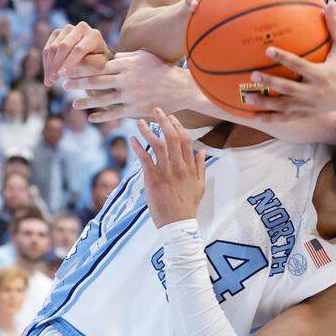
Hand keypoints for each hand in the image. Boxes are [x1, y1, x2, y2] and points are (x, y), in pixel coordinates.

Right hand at [42, 21, 109, 84]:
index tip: (62, 76)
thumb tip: (65, 71)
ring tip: (49, 81)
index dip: (69, 62)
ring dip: (49, 66)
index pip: (79, 49)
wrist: (94, 55)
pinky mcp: (57, 33)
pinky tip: (48, 75)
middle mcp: (81, 28)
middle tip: (52, 80)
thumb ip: (86, 67)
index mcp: (94, 36)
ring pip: (53, 47)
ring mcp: (68, 29)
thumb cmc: (98, 63)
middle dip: (57, 64)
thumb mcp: (98, 67)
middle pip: (64, 46)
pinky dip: (46, 63)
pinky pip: (47, 48)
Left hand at [66, 50, 197, 122]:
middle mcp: (126, 79)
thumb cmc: (161, 69)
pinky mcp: (135, 109)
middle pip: (96, 82)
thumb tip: (108, 58)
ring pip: (102, 100)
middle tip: (63, 84)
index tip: (70, 69)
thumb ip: (125, 57)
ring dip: (85, 102)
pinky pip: (113, 113)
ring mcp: (130, 95)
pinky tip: (91, 117)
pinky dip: (101, 116)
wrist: (180, 87)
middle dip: (77, 83)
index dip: (82, 68)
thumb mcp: (143, 56)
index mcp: (126, 65)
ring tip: (73, 105)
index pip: (98, 66)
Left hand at [130, 109, 206, 226]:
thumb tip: (202, 151)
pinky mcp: (153, 180)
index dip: (178, 126)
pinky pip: (145, 160)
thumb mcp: (200, 186)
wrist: (178, 224)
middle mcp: (179, 166)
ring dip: (148, 131)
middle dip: (164, 121)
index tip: (170, 117)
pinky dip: (138, 148)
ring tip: (139, 122)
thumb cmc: (188, 206)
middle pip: (172, 138)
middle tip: (156, 110)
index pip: (185, 140)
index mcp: (189, 167)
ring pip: (158, 146)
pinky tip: (132, 139)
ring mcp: (166, 173)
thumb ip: (200, 167)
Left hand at [244, 3, 335, 118]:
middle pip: (288, 88)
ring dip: (266, 103)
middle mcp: (314, 92)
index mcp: (321, 74)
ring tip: (248, 97)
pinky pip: (286, 117)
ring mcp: (309, 105)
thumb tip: (330, 3)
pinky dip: (271, 118)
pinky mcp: (306, 113)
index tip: (268, 50)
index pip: (299, 65)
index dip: (283, 58)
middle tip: (253, 75)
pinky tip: (255, 117)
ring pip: (285, 106)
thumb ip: (335, 26)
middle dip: (270, 82)